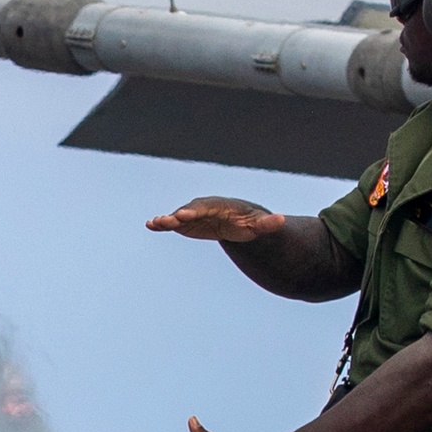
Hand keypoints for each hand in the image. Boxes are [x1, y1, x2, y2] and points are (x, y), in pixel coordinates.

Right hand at [146, 197, 285, 242]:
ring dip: (167, 220)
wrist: (239, 222)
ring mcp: (194, 215)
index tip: (186, 214)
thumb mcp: (259, 225)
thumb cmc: (250, 223)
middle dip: (179, 215)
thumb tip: (282, 221)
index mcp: (219, 206)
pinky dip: (162, 224)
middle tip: (168, 220)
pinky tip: (150, 226)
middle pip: (190, 210)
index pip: (206, 207)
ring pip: (179, 216)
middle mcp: (203, 207)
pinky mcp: (187, 223)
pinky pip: (173, 223)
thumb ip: (268, 224)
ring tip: (154, 223)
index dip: (196, 211)